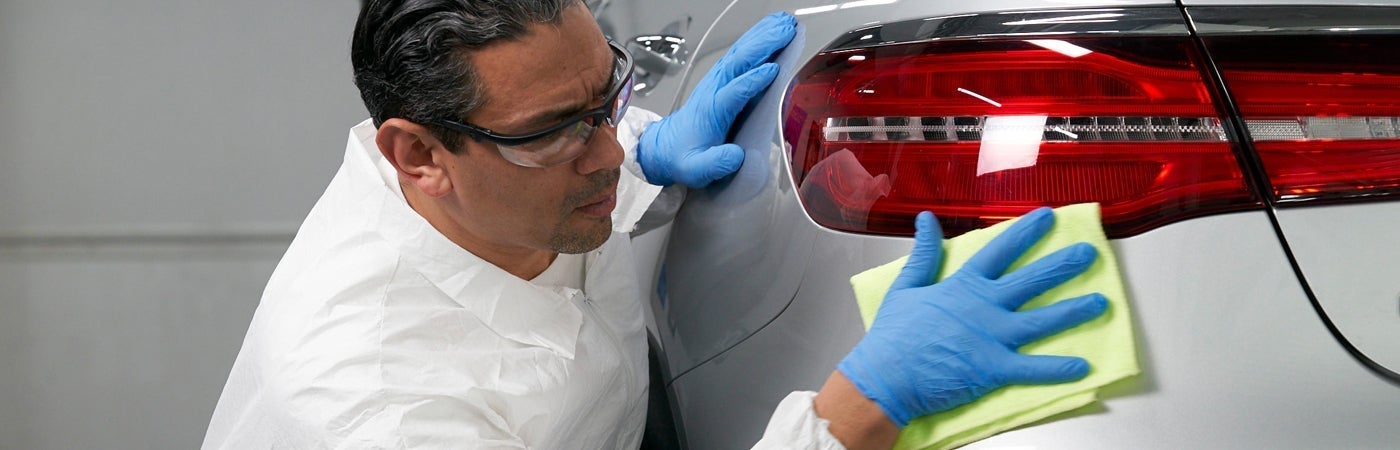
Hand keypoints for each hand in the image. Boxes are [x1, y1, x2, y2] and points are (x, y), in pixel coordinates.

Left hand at [637, 12, 795, 186]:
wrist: (666, 147)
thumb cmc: (683, 156)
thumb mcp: (695, 169)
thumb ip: (714, 163)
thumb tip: (736, 156)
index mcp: (711, 110)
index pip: (733, 91)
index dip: (752, 81)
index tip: (772, 70)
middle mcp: (714, 89)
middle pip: (739, 61)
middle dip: (763, 44)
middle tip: (786, 31)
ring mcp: (717, 81)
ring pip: (741, 53)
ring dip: (763, 36)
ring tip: (785, 23)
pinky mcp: (722, 78)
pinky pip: (741, 54)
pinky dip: (756, 39)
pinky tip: (771, 30)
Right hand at [836, 208, 1109, 426]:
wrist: (886, 376)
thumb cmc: (893, 336)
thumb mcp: (906, 286)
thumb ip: (923, 253)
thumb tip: (926, 220)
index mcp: (963, 285)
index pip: (1000, 250)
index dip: (1026, 232)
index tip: (1048, 217)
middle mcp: (983, 307)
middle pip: (1031, 280)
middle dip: (1063, 265)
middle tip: (1087, 254)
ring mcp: (991, 337)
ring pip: (1042, 320)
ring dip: (1073, 311)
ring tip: (1100, 302)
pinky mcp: (993, 368)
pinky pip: (1033, 368)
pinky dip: (1058, 368)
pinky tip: (1082, 366)